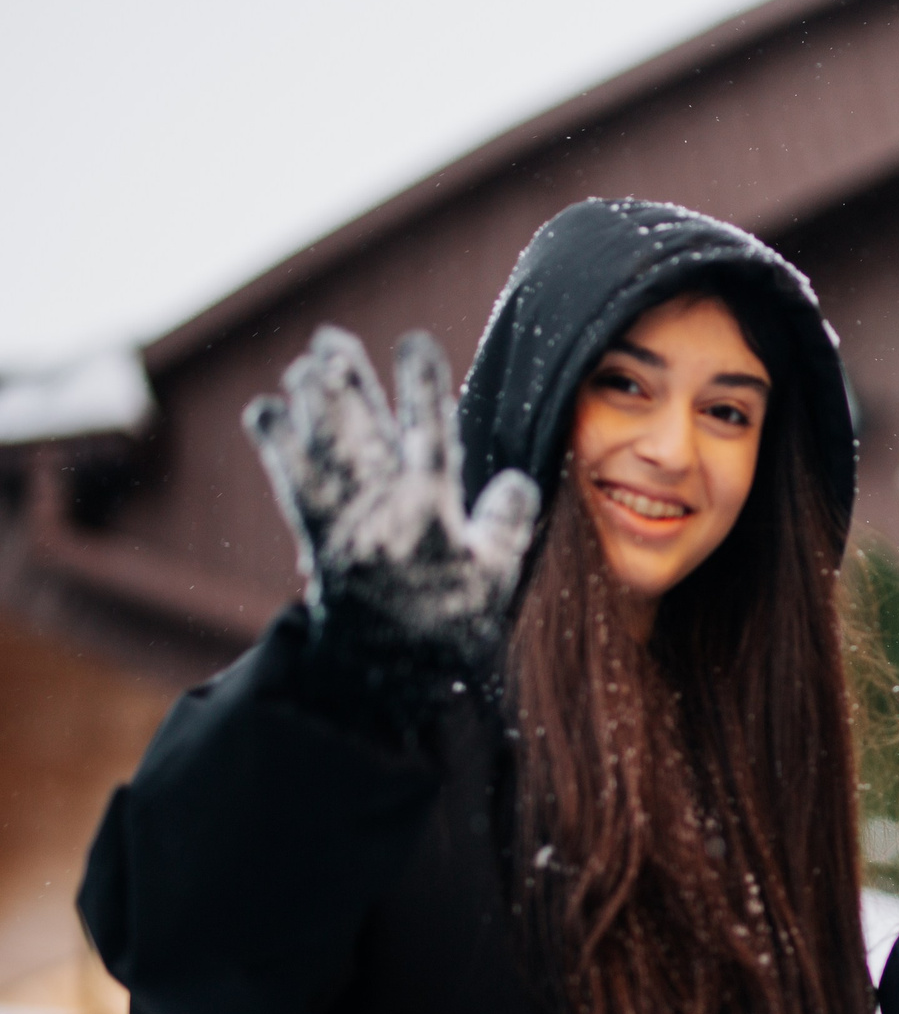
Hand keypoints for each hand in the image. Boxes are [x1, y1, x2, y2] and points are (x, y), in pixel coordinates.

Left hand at [244, 326, 538, 713]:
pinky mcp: (314, 536)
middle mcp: (379, 507)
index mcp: (430, 511)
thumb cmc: (453, 621)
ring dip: (311, 402)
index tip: (414, 345)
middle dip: (346, 381)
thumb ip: (510, 523)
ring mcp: (342, 519)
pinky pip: (291, 479)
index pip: (429, 433)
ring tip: (307, 361)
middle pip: (359, 428)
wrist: (389, 674)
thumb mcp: (498, 576)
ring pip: (323, 446)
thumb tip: (517, 481)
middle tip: (333, 340)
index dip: (421, 385)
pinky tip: (267, 411)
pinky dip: (277, 444)